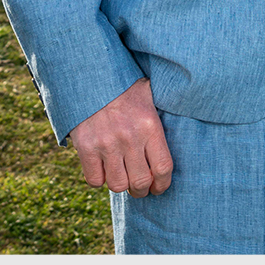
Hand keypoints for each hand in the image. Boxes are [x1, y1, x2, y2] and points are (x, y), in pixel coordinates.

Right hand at [68, 77, 172, 196]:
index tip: (157, 187)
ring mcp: (106, 143)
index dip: (162, 184)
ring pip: (117, 185)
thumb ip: (158, 122)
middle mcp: (130, 137)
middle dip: (140, 190)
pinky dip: (98, 178)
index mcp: (149, 126)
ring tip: (119, 175)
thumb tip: (179, 131)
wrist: (91, 74)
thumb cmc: (124, 86)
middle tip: (138, 187)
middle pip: (141, 182)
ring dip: (119, 184)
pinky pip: (94, 179)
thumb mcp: (149, 97)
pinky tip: (101, 166)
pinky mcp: (85, 146)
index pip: (163, 168)